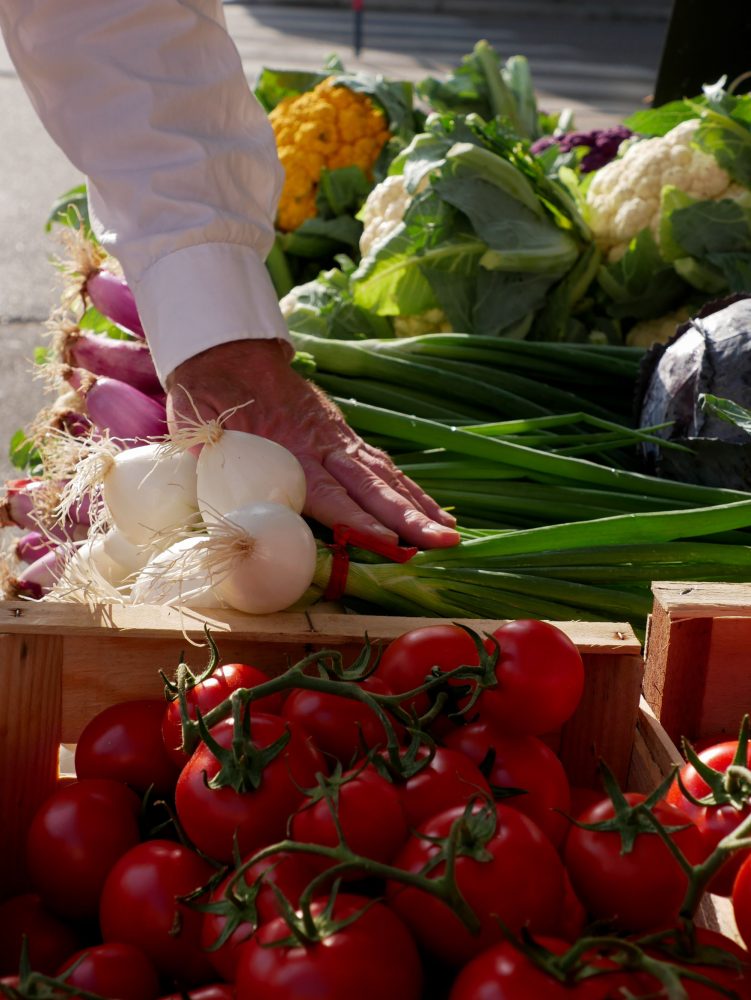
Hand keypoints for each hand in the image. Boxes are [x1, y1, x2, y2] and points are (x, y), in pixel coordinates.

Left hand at [166, 339, 459, 549]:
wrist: (225, 349)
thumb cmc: (208, 396)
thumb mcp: (197, 429)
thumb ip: (212, 465)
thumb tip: (217, 510)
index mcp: (288, 448)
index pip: (331, 493)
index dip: (360, 520)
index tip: (392, 542)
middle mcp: (322, 444)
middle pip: (372, 486)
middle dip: (409, 518)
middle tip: (444, 541)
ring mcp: (336, 437)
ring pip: (385, 474)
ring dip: (418, 505)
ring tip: (449, 532)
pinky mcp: (341, 433)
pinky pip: (381, 463)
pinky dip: (408, 487)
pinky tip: (428, 507)